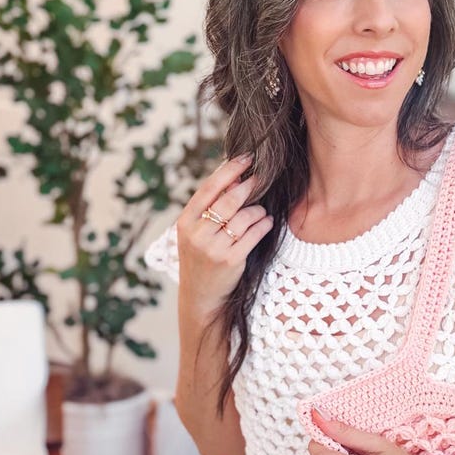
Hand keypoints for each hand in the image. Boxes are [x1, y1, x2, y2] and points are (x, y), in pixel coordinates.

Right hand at [176, 154, 273, 316]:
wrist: (201, 296)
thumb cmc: (201, 258)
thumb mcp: (195, 233)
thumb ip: (209, 208)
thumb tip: (235, 177)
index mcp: (186, 222)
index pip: (209, 188)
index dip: (229, 170)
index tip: (245, 158)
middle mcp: (198, 234)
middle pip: (230, 200)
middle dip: (249, 187)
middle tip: (261, 179)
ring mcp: (214, 248)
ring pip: (245, 217)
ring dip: (258, 210)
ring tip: (262, 211)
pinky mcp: (231, 260)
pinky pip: (255, 234)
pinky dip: (264, 225)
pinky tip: (268, 222)